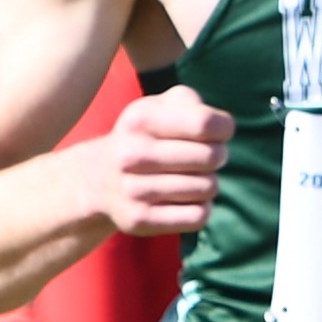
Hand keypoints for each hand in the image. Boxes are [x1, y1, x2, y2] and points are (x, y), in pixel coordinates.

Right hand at [82, 92, 232, 237]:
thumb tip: (220, 126)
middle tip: (206, 157)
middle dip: (218, 156)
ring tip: (191, 178)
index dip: (223, 128)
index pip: (205, 123)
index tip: (218, 132)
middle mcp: (131, 154)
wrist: (98, 178)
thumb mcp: (157, 107)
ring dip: (209, 183)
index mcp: (139, 120)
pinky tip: (186, 199)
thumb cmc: (143, 137)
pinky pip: (197, 216)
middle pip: (210, 157)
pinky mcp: (140, 219)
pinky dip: (201, 208)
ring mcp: (133, 190)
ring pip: (208, 188)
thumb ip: (189, 101)